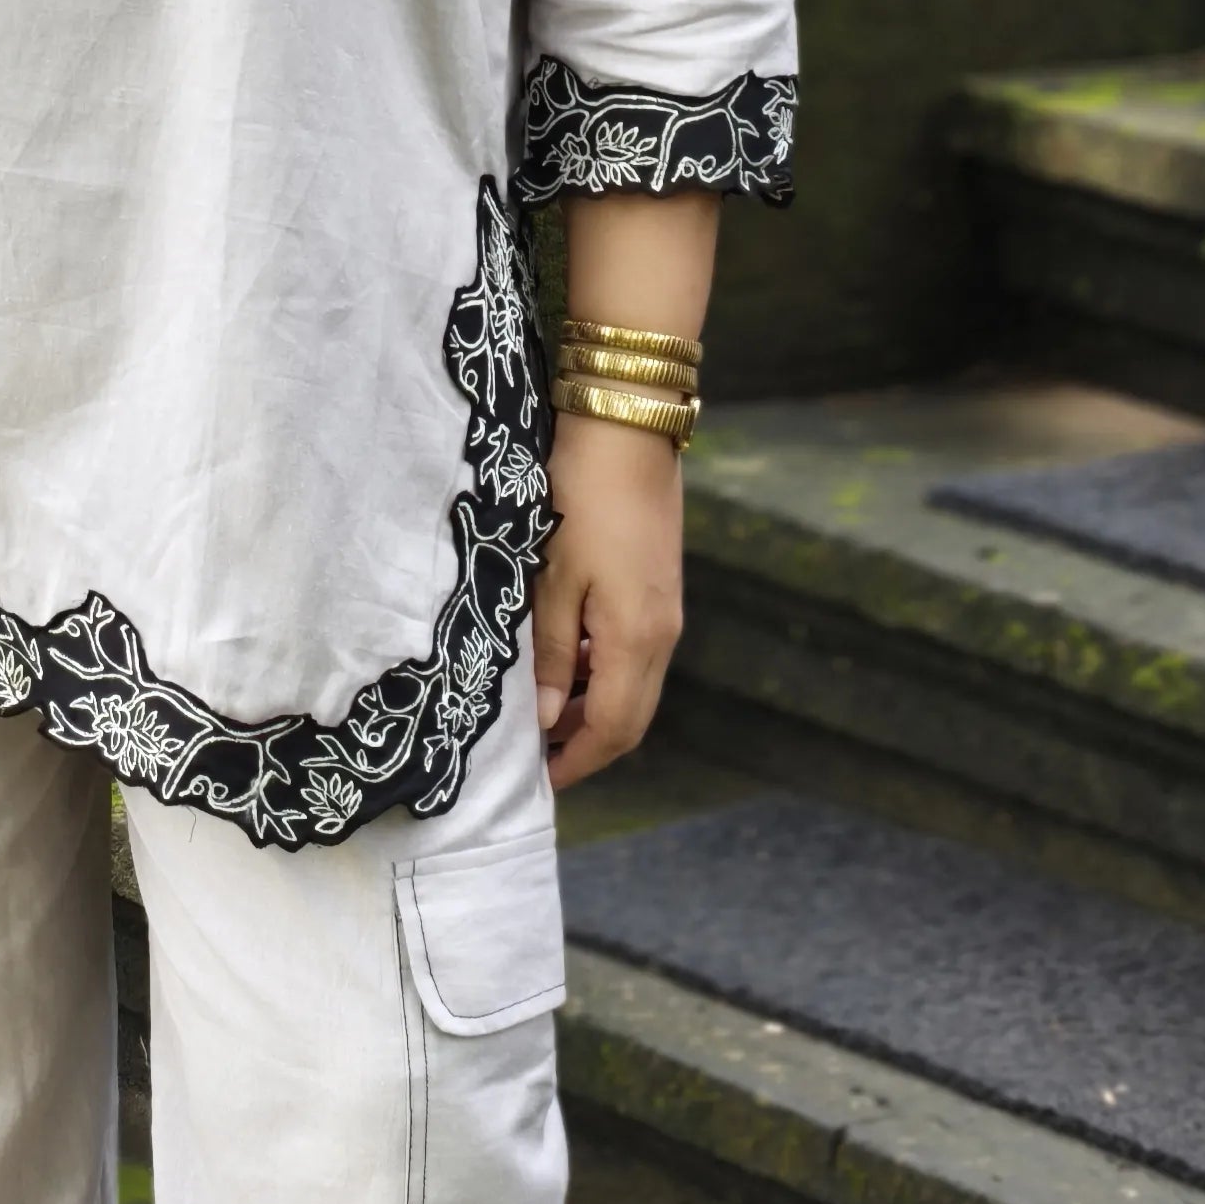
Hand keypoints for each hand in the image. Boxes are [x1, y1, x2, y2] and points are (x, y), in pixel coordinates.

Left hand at [531, 411, 684, 790]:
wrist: (626, 423)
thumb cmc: (579, 496)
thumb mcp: (553, 577)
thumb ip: (552, 653)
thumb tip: (548, 719)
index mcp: (637, 639)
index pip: (615, 728)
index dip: (579, 761)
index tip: (541, 781)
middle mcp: (663, 633)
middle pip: (632, 714)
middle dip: (588, 742)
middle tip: (538, 755)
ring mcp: (666, 608)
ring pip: (634, 682)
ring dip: (595, 704)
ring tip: (543, 707)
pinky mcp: (659, 583)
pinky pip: (635, 649)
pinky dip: (604, 668)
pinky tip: (567, 654)